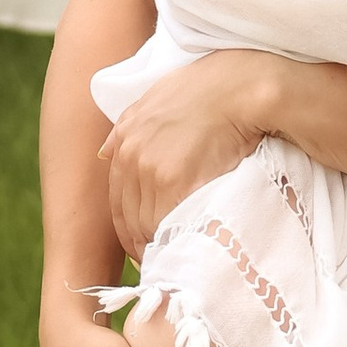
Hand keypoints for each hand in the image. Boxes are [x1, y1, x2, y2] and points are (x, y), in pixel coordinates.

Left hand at [98, 52, 282, 260]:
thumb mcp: (160, 96)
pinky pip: (165, 223)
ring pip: (145, 223)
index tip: (144, 241)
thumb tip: (104, 152)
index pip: (118, 196)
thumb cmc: (213, 89)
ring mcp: (149, 169)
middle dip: (140, 239)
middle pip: (127, 214)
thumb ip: (131, 126)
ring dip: (157, 244)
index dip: (129, 224)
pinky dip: (173, 240)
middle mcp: (130, 153)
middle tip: (159, 258)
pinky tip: (185, 251)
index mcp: (125, 136)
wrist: (242, 88)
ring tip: (175, 259)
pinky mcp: (173, 182)